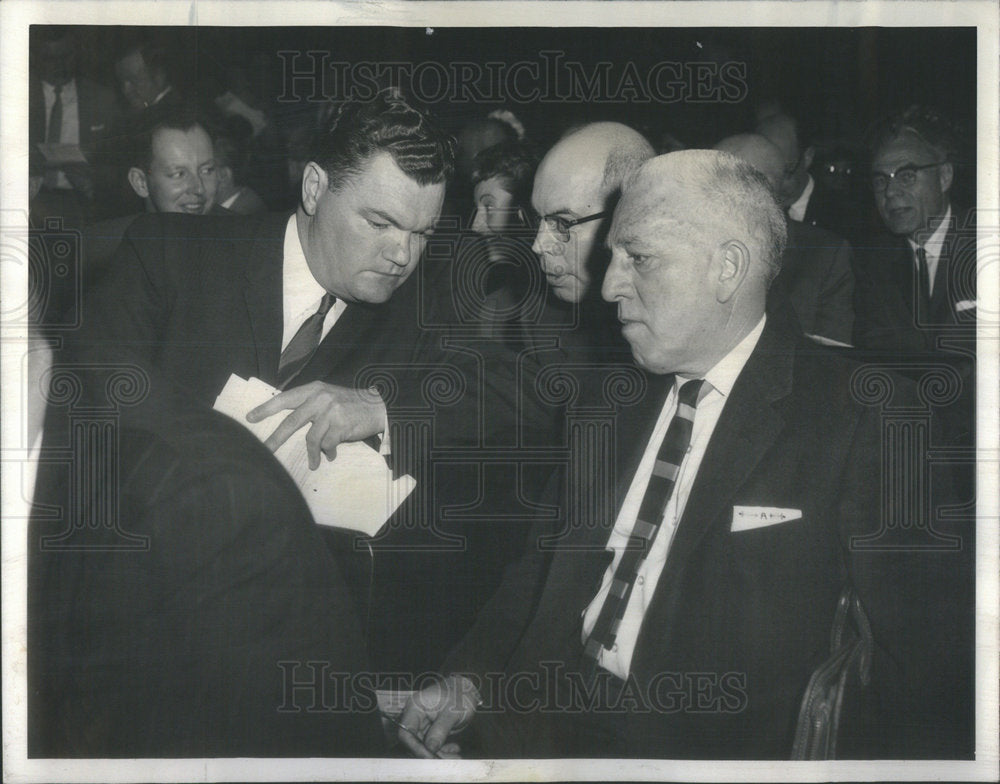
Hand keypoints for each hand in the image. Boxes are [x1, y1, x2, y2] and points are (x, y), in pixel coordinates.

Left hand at [246, 381, 384, 468]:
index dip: (266, 409)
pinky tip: (331, 455)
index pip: (285, 399)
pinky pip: (327, 445)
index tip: (250, 418)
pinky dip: (328, 453)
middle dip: (276, 438)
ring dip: (312, 454)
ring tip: (313, 464)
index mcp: (313, 389)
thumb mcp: (327, 397)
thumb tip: (287, 425)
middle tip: (265, 450)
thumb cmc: (348, 404)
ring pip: (312, 438)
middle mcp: (320, 398)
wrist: (377, 406)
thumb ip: (309, 406)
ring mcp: (331, 412)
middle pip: (292, 421)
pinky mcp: (342, 425)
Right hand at [397, 675, 480, 758]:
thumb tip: (430, 747)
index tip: (429, 758)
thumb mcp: (453, 712)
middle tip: (449, 760)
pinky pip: (431, 745)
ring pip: (424, 746)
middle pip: (414, 742)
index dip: (415, 747)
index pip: (406, 732)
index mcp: (415, 707)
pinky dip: (442, 750)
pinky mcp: (430, 730)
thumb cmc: (460, 695)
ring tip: (456, 756)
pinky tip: (454, 749)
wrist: (467, 691)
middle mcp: (415, 716)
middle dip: (430, 754)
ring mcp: (422, 724)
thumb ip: (441, 729)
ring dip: (439, 755)